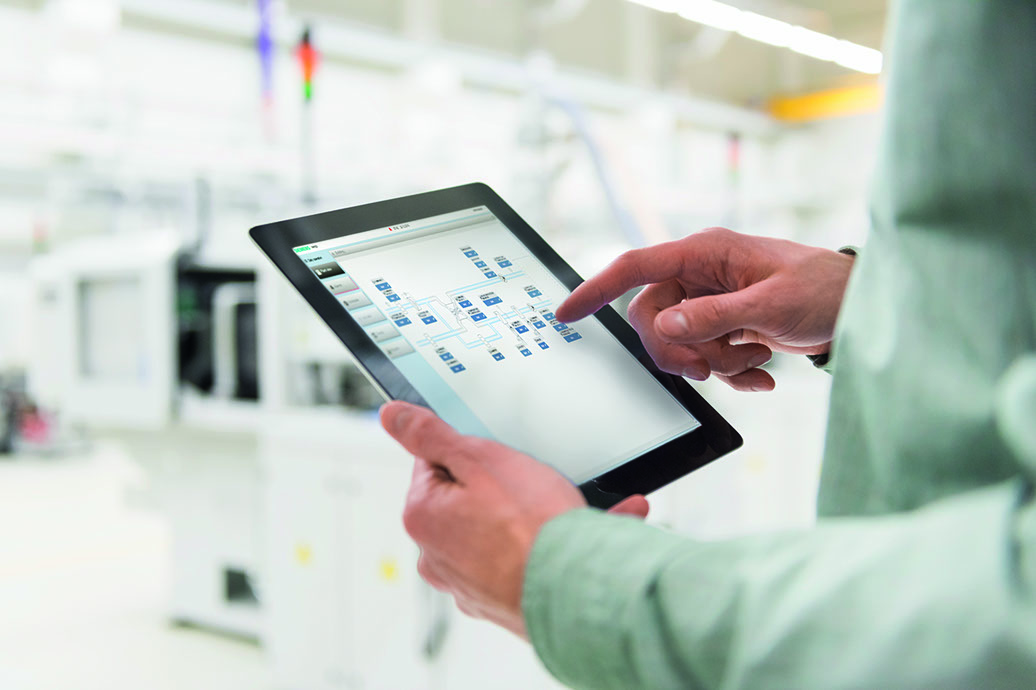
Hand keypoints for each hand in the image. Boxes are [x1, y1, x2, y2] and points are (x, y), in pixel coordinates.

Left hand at [381, 401, 648, 637]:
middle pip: (463, 498)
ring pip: (491, 531)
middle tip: (531, 486)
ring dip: (521, 520)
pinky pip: (515, 561)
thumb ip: (432, 435)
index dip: (471, 452)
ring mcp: (466, 582)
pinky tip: (563, 542)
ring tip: (557, 514)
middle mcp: (434, 555)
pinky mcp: (497, 600)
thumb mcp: (480, 459)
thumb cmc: (530, 529)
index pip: (434, 462)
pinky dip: (536, 549)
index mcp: (422, 515)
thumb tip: (394, 417)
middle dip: (497, 487)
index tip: (498, 459)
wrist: (576, 591)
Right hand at [555, 228, 854, 391]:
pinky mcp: (725, 325)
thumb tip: (664, 327)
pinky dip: (730, 371)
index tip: (566, 314)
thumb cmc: (825, 290)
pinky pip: (704, 355)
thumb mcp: (770, 305)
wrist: (860, 309)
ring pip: (678, 342)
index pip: (635, 267)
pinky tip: (761, 371)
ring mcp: (712, 301)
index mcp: (705, 252)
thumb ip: (713, 316)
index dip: (595, 289)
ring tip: (754, 358)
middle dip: (680, 349)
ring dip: (712, 362)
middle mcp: (701, 274)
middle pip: (653, 318)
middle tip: (710, 366)